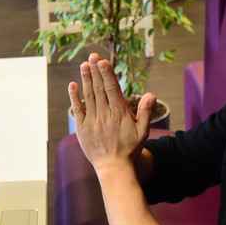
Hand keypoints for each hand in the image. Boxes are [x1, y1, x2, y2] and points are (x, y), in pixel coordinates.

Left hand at [68, 53, 154, 171]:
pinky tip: (73, 85)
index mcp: (120, 113)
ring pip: (88, 96)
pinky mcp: (82, 128)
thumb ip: (147, 112)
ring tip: (84, 64)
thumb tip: (152, 94)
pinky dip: (74, 97)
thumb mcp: (143, 131)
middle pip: (99, 88)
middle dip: (96, 71)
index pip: (112, 89)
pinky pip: (78, 109)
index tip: (103, 61)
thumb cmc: (130, 148)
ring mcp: (92, 121)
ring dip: (86, 79)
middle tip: (92, 56)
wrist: (114, 167)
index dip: (106, 74)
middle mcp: (105, 115)